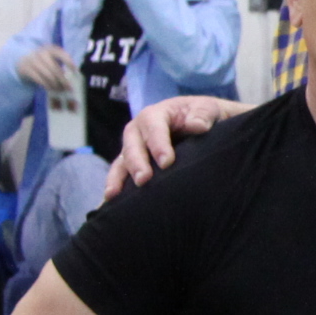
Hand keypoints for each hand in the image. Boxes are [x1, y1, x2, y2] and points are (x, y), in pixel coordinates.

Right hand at [17, 44, 73, 92]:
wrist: (22, 61)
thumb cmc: (42, 61)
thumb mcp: (51, 58)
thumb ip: (59, 64)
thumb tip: (72, 78)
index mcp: (50, 49)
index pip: (61, 54)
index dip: (69, 62)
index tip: (75, 71)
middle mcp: (41, 53)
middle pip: (55, 68)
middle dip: (63, 80)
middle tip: (69, 88)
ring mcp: (33, 61)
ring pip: (48, 75)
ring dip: (55, 84)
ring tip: (60, 90)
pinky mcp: (26, 69)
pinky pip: (39, 79)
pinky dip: (47, 85)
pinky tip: (51, 89)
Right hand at [107, 93, 241, 194]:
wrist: (201, 124)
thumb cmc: (203, 116)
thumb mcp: (207, 110)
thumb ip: (203, 115)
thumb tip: (197, 126)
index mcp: (156, 114)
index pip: (154, 127)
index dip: (158, 144)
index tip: (167, 162)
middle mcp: (139, 131)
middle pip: (133, 145)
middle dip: (137, 163)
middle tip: (144, 180)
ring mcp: (133, 148)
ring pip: (122, 162)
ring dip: (118, 178)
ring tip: (113, 196)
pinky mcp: (132, 165)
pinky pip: (120, 175)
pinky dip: (115, 188)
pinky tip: (108, 204)